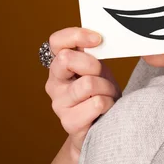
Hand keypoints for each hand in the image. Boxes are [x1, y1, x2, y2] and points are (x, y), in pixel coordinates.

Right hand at [44, 26, 120, 154]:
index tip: (98, 39)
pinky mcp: (69, 122)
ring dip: (106, 88)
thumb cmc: (100, 92)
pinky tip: (106, 109)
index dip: (77, 35)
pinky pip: (97, 103)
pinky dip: (109, 104)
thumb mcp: (97, 67)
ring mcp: (58, 103)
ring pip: (88, 83)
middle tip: (101, 75)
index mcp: (58, 64)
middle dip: (94, 64)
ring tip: (107, 94)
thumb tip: (100, 36)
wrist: (100, 127)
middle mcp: (53, 82)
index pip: (56, 41)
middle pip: (67, 59)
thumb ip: (93, 52)